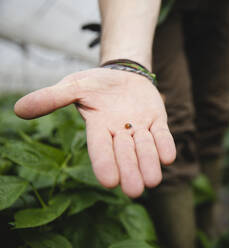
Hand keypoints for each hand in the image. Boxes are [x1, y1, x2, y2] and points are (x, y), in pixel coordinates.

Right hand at [14, 68, 175, 197]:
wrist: (124, 75)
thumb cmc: (97, 84)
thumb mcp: (74, 86)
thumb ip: (52, 98)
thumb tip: (19, 109)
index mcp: (98, 129)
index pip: (99, 149)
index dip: (104, 164)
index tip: (108, 182)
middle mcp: (120, 134)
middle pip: (124, 155)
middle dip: (130, 171)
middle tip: (135, 190)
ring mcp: (140, 129)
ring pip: (145, 148)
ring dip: (149, 161)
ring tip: (153, 179)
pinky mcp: (157, 122)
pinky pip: (163, 135)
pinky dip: (165, 145)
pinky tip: (168, 157)